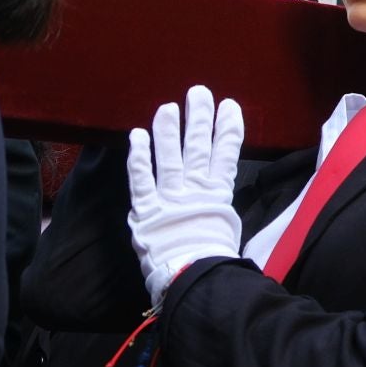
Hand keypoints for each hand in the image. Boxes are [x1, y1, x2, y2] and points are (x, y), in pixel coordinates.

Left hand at [126, 85, 244, 305]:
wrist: (192, 273)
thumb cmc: (214, 256)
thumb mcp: (229, 228)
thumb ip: (221, 210)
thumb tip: (220, 203)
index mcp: (217, 193)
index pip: (226, 153)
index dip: (227, 128)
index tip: (229, 106)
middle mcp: (194, 188)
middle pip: (197, 146)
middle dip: (199, 118)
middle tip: (198, 93)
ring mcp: (169, 195)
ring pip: (168, 156)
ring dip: (168, 130)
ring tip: (168, 107)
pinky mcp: (146, 207)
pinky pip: (140, 178)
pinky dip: (138, 156)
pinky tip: (136, 135)